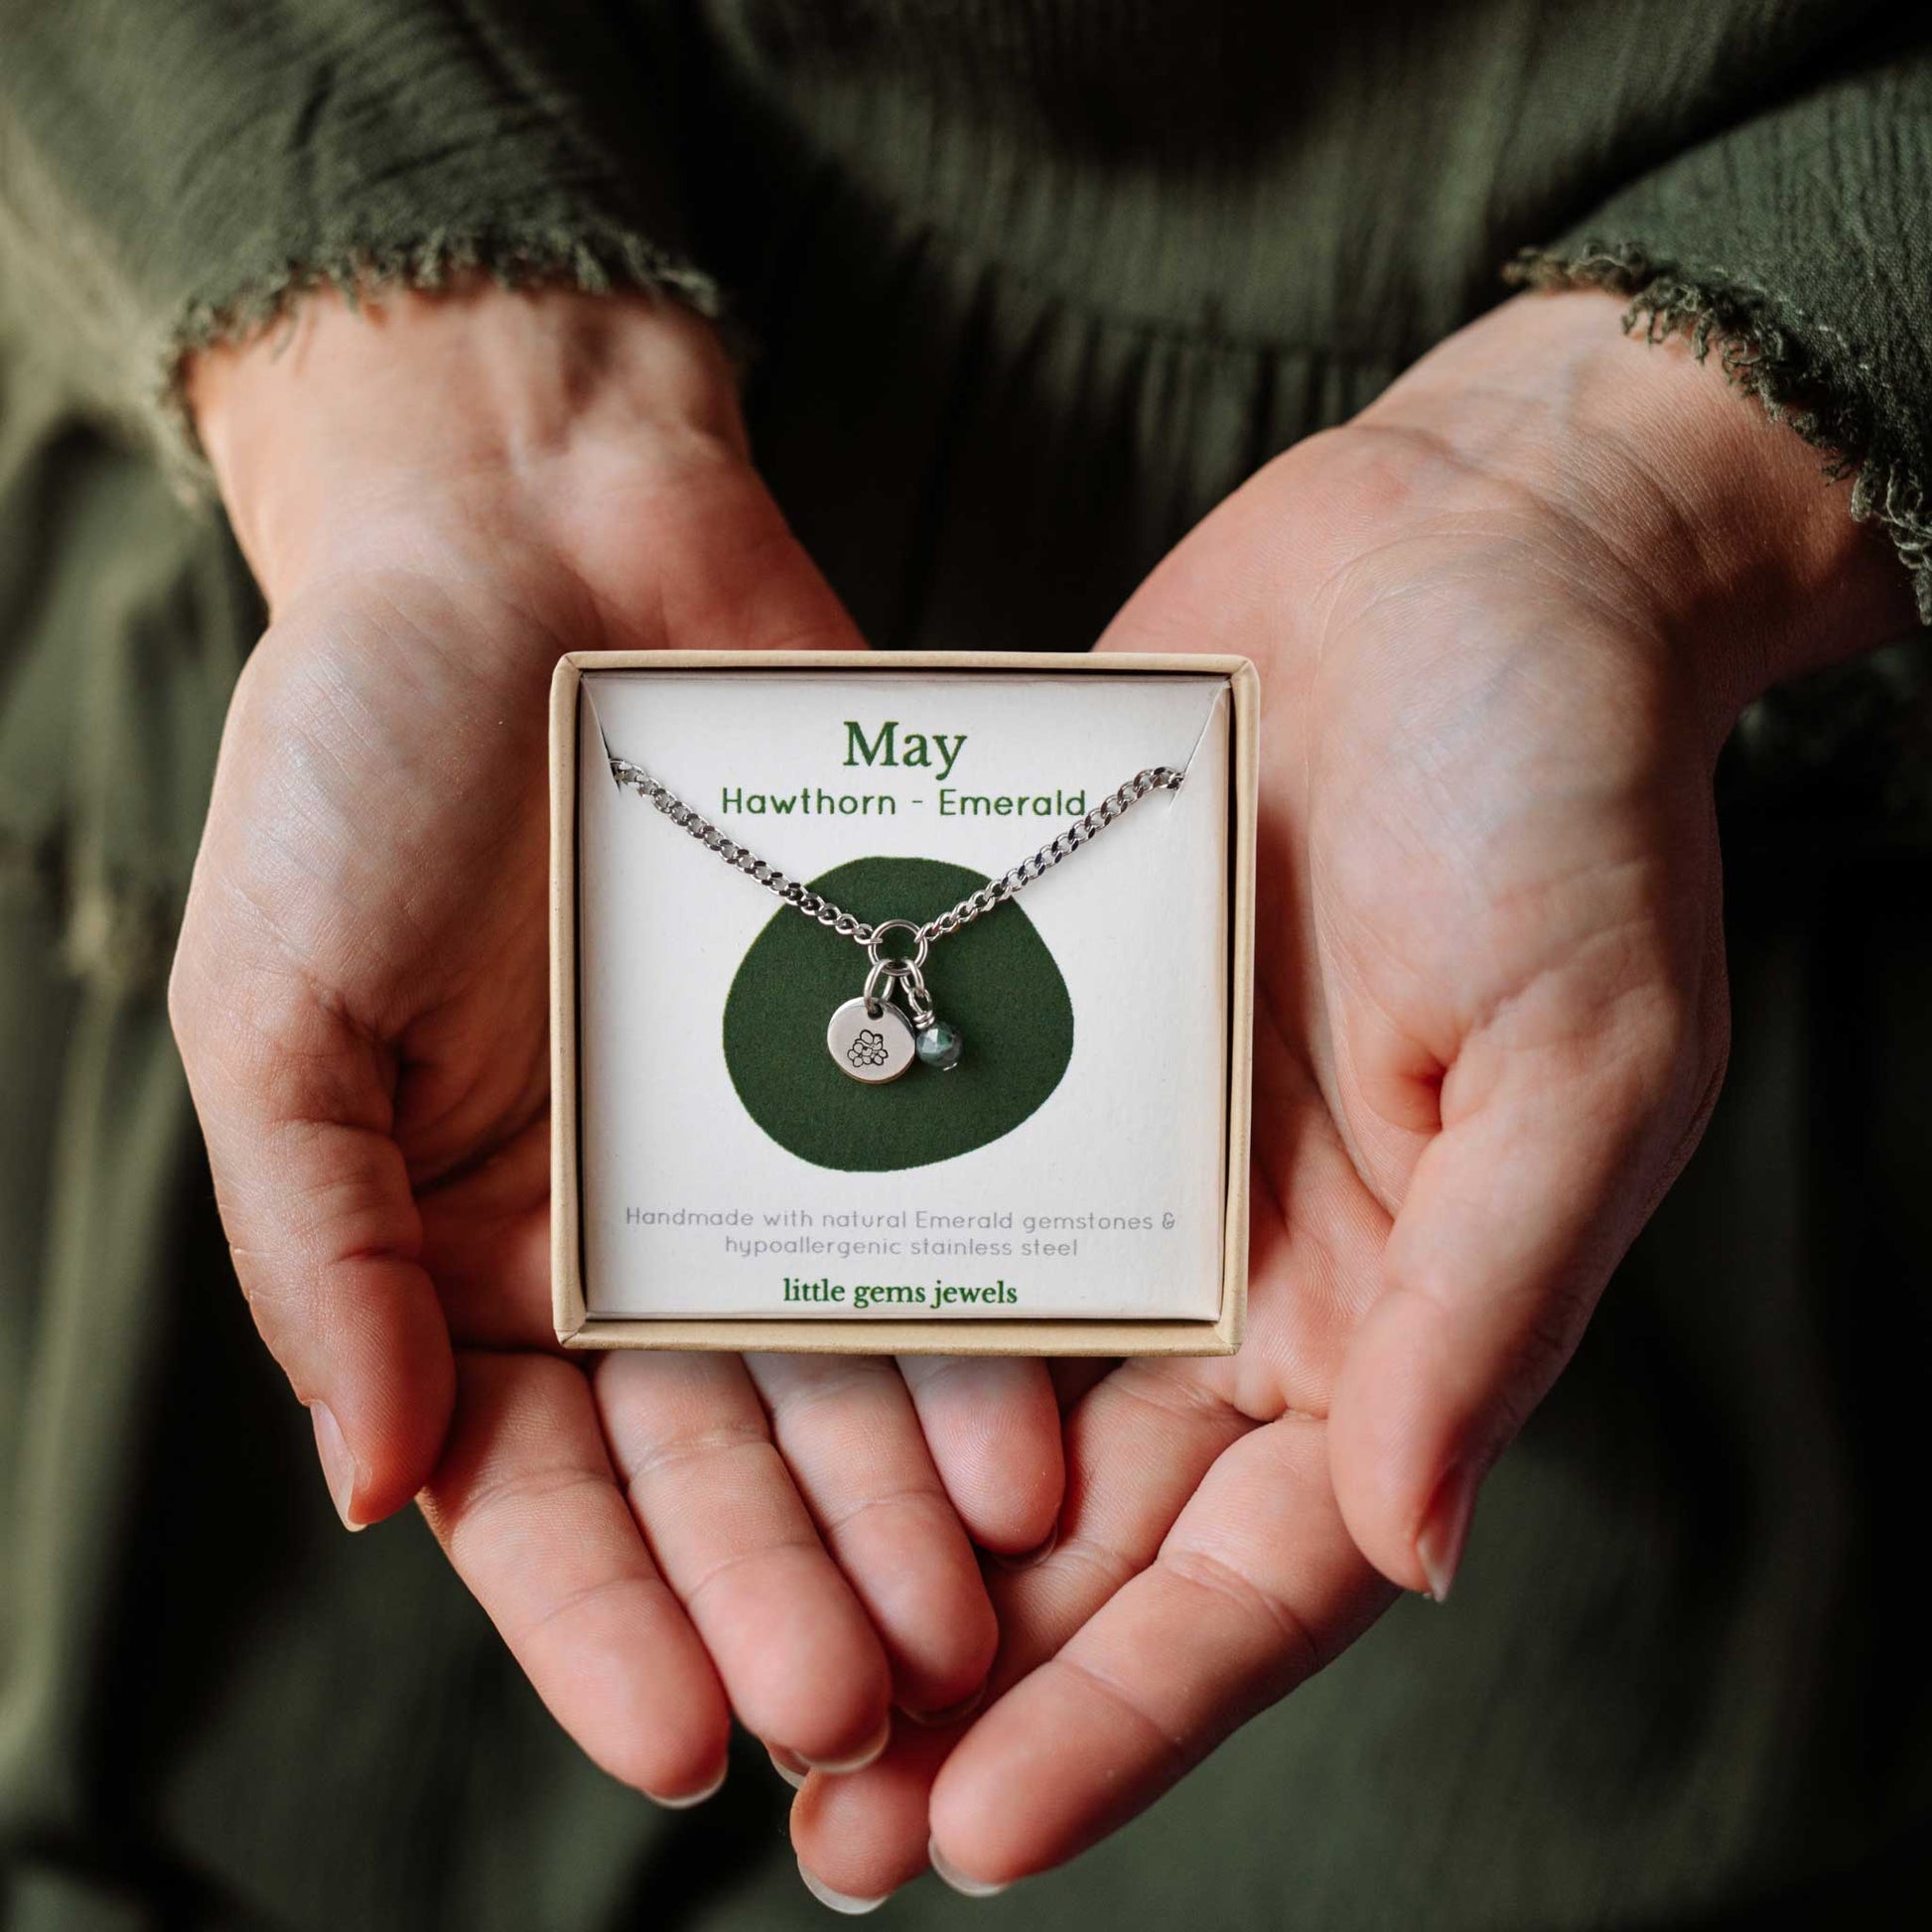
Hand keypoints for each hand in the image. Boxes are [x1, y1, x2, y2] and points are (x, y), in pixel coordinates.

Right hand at [170, 285, 1062, 1802]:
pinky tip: (1033, 1435)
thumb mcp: (276, 1004)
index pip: (530, 1492)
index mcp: (463, 1256)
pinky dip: (975, 1336)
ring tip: (975, 1614)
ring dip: (898, 1506)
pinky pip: (936, 1222)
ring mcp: (762, 1158)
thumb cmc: (364, 757)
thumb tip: (371, 1484)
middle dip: (784, 1589)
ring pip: (840, 1375)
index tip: (684, 1739)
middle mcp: (624, 1237)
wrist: (538, 537)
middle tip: (869, 1709)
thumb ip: (320, 1243)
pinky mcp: (883, 1068)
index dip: (603, 1621)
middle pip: (712, 1463)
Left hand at [789, 289, 1914, 1896]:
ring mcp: (1133, 1170)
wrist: (1460, 562)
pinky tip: (726, 1402)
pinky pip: (936, 1207)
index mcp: (1391, 1315)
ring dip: (873, 1541)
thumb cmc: (1562, 798)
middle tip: (812, 1821)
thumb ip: (1489, 1303)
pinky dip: (849, 1317)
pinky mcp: (1041, 1052)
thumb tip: (1409, 1546)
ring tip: (736, 1660)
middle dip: (964, 1684)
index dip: (1124, 1716)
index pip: (1252, 1576)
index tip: (971, 1833)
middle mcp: (1250, 1276)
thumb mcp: (1575, 1054)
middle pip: (1094, 1539)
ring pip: (988, 1406)